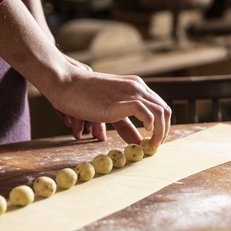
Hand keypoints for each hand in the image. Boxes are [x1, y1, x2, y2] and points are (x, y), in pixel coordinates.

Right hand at [46, 60, 171, 146]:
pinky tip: (144, 135)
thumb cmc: (83, 97)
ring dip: (160, 133)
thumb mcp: (109, 111)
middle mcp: (138, 87)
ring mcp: (131, 92)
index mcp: (136, 87)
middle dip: (163, 131)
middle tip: (154, 147)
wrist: (65, 83)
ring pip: (161, 112)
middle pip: (165, 111)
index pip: (160, 107)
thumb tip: (138, 142)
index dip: (162, 126)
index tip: (154, 141)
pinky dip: (150, 126)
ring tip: (150, 146)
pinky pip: (147, 113)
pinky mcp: (122, 101)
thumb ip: (125, 125)